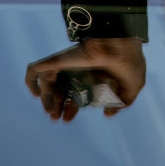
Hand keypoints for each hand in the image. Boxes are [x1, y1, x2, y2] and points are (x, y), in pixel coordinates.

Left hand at [24, 38, 146, 122]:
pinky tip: (36, 94)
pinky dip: (31, 81)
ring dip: (47, 101)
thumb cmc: (129, 63)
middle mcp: (78, 69)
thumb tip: (108, 114)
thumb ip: (123, 102)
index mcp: (93, 73)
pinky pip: (35, 70)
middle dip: (59, 107)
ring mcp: (66, 64)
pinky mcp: (57, 60)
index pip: (77, 92)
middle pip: (62, 90)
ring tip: (51, 114)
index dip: (72, 107)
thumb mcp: (133, 85)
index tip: (68, 119)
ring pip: (49, 84)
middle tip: (58, 119)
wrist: (120, 46)